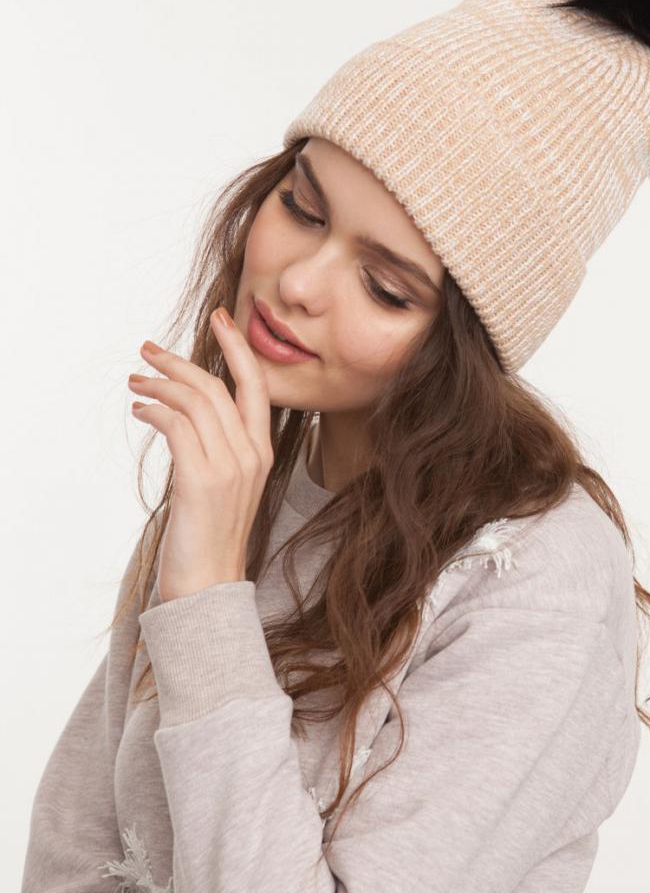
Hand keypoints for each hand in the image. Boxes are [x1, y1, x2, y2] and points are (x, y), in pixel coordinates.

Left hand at [127, 306, 272, 602]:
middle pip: (216, 386)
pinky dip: (154, 410)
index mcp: (262, 451)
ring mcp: (230, 467)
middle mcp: (251, 454)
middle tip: (148, 350)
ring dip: (158, 384)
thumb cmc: (210, 535)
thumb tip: (186, 411)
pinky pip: (176, 425)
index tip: (221, 318)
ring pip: (194, 401)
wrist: (208, 584)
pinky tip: (140, 411)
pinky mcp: (201, 481)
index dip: (237, 347)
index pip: (255, 385)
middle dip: (179, 361)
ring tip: (135, 382)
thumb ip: (218, 446)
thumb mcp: (226, 484)